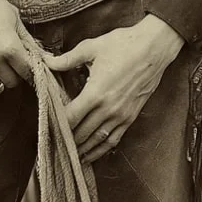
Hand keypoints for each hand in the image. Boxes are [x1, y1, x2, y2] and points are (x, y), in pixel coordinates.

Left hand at [45, 14, 184, 161]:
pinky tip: (92, 154)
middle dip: (67, 141)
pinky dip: (101, 150)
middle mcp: (108, 108)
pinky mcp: (131, 116)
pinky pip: (114, 139)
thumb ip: (67, 59)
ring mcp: (121, 115)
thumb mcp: (92, 47)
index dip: (58, 125)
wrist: (155, 48)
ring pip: (97, 140)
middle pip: (82, 132)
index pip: (71, 117)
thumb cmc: (124, 44)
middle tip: (54, 146)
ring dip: (83, 150)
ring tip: (70, 157)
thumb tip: (47, 62)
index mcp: (95, 92)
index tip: (48, 129)